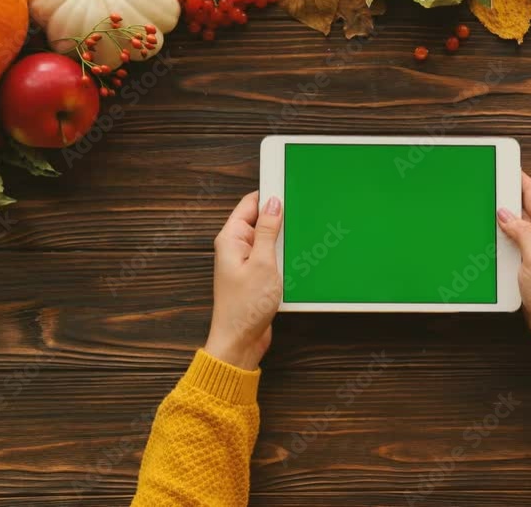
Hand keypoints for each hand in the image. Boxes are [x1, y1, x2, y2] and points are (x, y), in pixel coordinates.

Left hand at [204, 191, 283, 370]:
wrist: (240, 341)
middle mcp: (236, 248)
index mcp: (231, 238)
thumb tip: (274, 203)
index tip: (289, 190)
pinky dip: (284, 259)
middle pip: (262, 221)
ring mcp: (246, 263)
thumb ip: (269, 231)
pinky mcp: (256, 276)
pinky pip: (272, 258)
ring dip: (284, 244)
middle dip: (281, 222)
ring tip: (294, 252)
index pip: (250, 204)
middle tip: (299, 223)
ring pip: (270, 241)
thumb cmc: (245, 307)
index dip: (269, 196)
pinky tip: (294, 266)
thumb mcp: (263, 263)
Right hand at [497, 173, 530, 361]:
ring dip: (499, 223)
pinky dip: (498, 244)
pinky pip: (510, 249)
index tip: (505, 164)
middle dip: (505, 197)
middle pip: (522, 210)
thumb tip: (505, 213)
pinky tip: (485, 242)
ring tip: (480, 211)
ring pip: (514, 230)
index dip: (520, 179)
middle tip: (485, 184)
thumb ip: (521, 232)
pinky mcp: (527, 270)